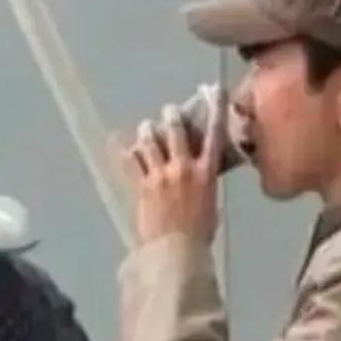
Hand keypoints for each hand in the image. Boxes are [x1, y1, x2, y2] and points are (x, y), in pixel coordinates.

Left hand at [122, 86, 226, 245]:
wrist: (176, 250)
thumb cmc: (200, 233)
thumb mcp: (210, 203)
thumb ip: (204, 183)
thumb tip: (200, 173)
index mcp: (206, 172)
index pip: (214, 134)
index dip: (215, 108)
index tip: (214, 90)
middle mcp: (183, 167)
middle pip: (176, 130)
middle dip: (172, 117)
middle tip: (169, 112)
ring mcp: (160, 174)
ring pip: (150, 142)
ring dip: (148, 132)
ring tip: (147, 128)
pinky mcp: (142, 185)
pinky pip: (132, 162)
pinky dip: (129, 153)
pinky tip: (125, 148)